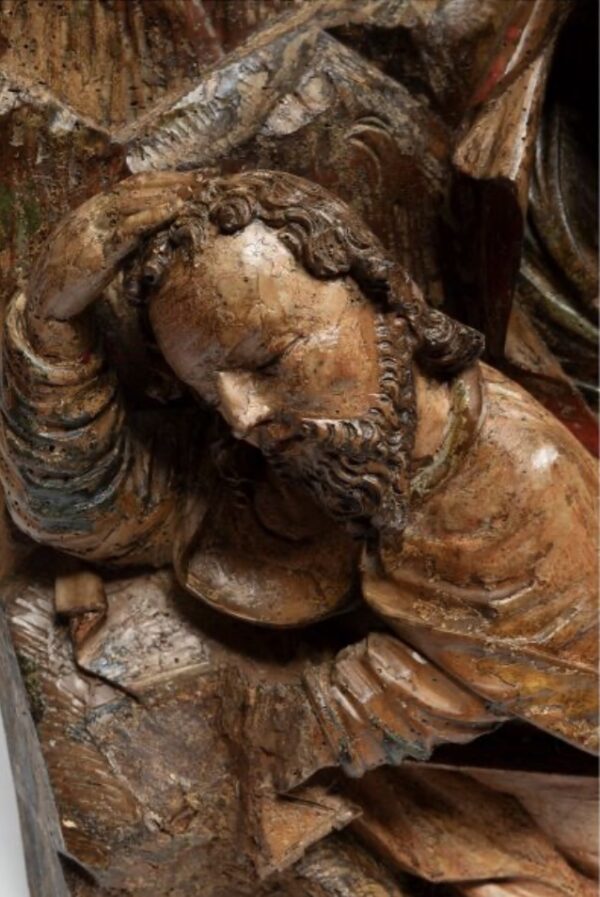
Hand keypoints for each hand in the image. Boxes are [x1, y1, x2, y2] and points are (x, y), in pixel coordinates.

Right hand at [27, 171, 199, 320]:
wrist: (47, 300)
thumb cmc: (76, 277)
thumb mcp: (101, 251)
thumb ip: (122, 238)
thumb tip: (151, 231)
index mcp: (94, 211)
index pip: (132, 186)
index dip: (163, 179)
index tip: (191, 176)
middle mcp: (93, 213)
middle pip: (137, 188)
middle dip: (170, 181)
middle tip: (203, 177)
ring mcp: (93, 230)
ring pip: (134, 202)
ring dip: (167, 192)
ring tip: (194, 188)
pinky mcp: (97, 251)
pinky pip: (128, 229)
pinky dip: (152, 216)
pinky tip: (173, 209)